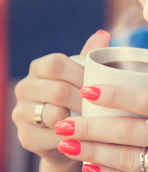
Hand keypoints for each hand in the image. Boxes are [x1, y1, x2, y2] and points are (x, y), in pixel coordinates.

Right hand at [12, 30, 109, 167]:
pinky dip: (72, 138)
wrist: (70, 137)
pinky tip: (84, 137)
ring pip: (54, 114)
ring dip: (79, 120)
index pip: (56, 64)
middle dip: (84, 100)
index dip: (80, 75)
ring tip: (95, 121)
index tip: (99, 85)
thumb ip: (90, 57)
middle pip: (57, 90)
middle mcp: (24, 88)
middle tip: (103, 107)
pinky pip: (53, 137)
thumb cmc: (78, 99)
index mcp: (38, 67)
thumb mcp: (83, 77)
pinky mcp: (25, 137)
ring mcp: (21, 113)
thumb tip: (103, 34)